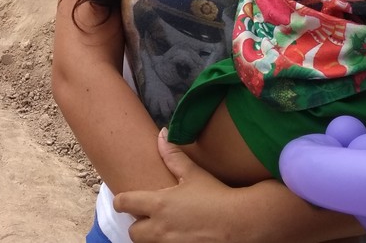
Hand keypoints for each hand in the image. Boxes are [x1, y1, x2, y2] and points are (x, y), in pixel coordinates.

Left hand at [113, 129, 364, 242]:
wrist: (243, 223)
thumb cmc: (218, 196)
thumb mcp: (194, 174)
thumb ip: (174, 156)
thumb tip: (162, 134)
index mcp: (158, 204)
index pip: (124, 203)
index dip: (122, 201)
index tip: (125, 200)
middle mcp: (159, 228)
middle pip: (133, 232)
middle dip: (138, 226)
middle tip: (150, 219)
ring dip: (152, 238)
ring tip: (165, 230)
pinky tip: (180, 238)